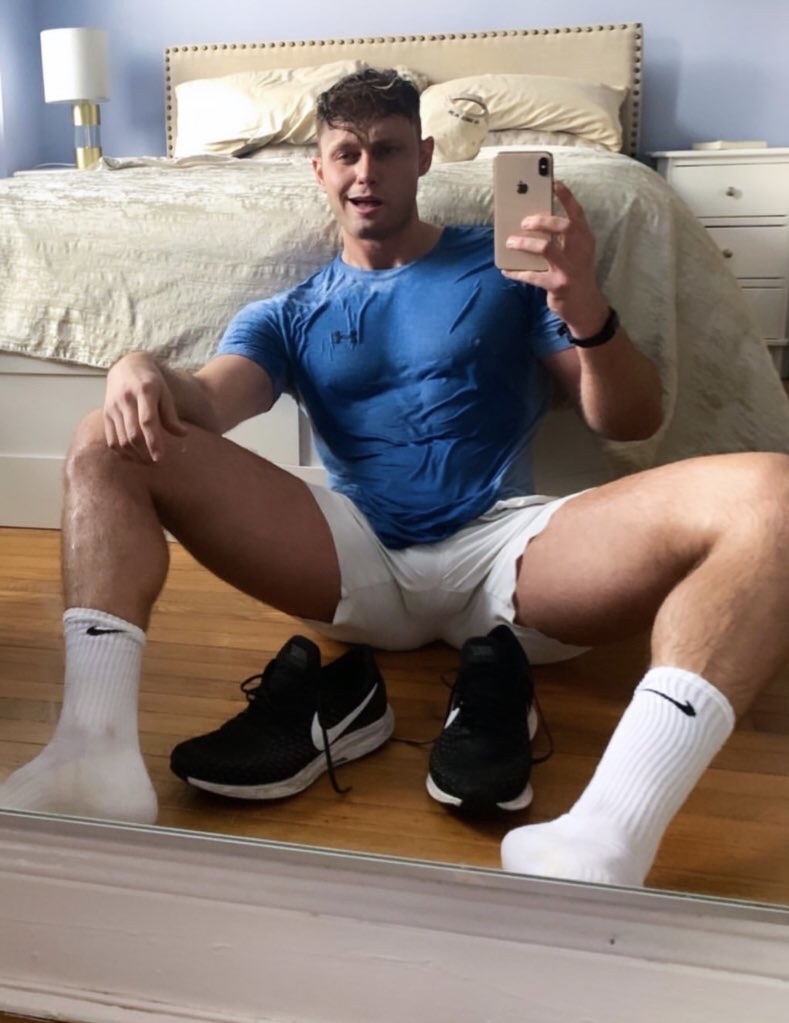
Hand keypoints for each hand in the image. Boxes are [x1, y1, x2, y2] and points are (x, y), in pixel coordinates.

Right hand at [103, 352, 186, 462]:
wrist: (127, 367)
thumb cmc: (152, 383)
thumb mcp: (165, 394)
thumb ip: (171, 416)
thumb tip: (183, 435)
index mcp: (144, 391)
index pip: (147, 421)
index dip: (154, 442)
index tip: (160, 458)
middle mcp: (126, 399)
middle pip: (133, 434)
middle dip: (145, 453)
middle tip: (157, 463)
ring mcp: (113, 407)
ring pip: (121, 440)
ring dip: (134, 456)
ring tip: (148, 462)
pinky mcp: (106, 414)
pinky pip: (111, 440)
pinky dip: (122, 453)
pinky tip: (134, 457)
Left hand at [502, 180, 608, 337]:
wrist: (586, 308)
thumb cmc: (576, 275)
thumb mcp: (577, 254)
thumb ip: (563, 239)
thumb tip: (532, 223)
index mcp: (585, 240)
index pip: (577, 213)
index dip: (565, 196)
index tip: (552, 182)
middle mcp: (580, 251)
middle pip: (562, 226)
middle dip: (541, 220)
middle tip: (524, 221)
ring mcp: (570, 269)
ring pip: (546, 248)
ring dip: (524, 243)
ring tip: (510, 241)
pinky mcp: (558, 285)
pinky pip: (532, 275)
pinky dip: (516, 272)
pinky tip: (506, 270)